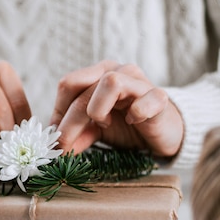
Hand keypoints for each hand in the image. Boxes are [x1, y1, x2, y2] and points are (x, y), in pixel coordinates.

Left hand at [49, 60, 183, 157]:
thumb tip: (55, 148)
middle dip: (70, 123)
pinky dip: (136, 113)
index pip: (68, 84)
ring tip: (104, 124)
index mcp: (98, 73)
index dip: (58, 113)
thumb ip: (76, 135)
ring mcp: (139, 81)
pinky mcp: (160, 97)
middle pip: (83, 88)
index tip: (57, 138)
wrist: (164, 133)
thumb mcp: (95, 130)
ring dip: (99, 110)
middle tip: (65, 148)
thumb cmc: (127, 126)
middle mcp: (117, 70)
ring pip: (110, 82)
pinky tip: (134, 122)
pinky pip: (145, 100)